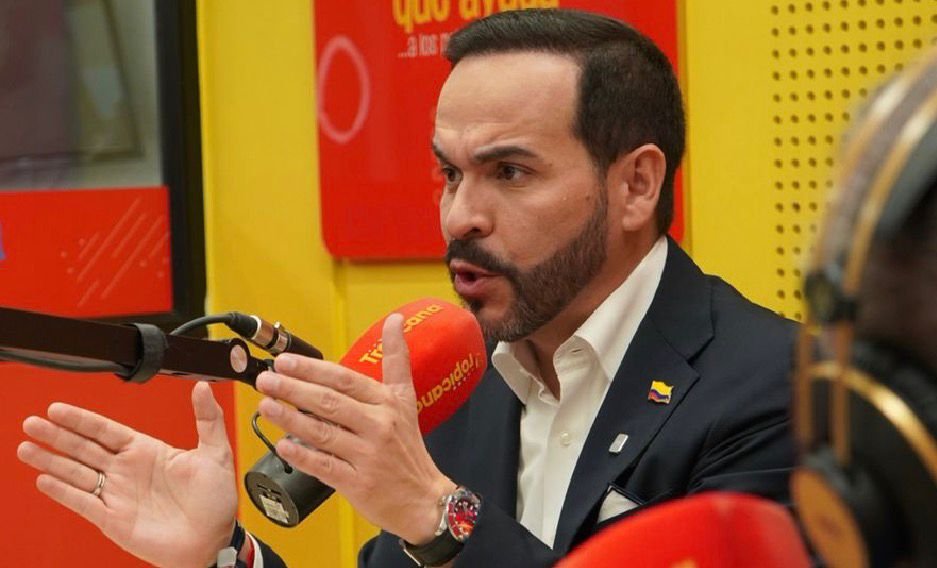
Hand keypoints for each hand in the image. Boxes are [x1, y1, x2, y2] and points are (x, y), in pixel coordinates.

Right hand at [17, 382, 238, 567]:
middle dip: (57, 435)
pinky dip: (63, 492)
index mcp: (147, 451)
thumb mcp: (216, 453)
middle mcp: (126, 470)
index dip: (81, 420)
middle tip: (32, 423)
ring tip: (26, 449)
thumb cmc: (215, 500)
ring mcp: (117, 494)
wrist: (213, 539)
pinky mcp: (112, 519)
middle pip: (83, 448)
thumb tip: (204, 387)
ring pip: (76, 473)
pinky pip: (83, 502)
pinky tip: (45, 480)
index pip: (106, 430)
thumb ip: (207, 419)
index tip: (58, 409)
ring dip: (51, 461)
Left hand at [256, 313, 455, 543]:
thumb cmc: (408, 450)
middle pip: (329, 402)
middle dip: (293, 389)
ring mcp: (367, 455)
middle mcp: (378, 426)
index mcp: (387, 403)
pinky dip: (301, 455)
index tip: (285, 361)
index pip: (344, 380)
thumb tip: (395, 319)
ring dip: (290, 418)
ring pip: (322, 432)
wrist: (424, 499)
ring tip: (266, 405)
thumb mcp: (406, 400)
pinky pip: (324, 466)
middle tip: (266, 379)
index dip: (312, 369)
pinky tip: (281, 445)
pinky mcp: (358, 483)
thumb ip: (397, 359)